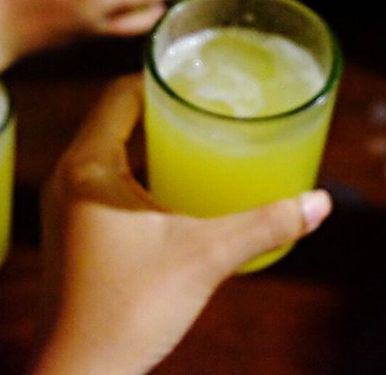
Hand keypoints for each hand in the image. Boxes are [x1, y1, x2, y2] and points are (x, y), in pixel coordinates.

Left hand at [35, 76, 331, 373]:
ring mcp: (65, 208)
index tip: (201, 74)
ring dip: (149, 141)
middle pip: (115, 118)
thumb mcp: (207, 257)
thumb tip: (320, 202)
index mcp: (88, 166)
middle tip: (210, 103)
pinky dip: (137, 173)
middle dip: (162, 108)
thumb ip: (266, 224)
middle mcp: (68, 178)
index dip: (161, 77)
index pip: (121, 93)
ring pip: (108, 152)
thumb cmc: (129, 312)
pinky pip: (103, 183)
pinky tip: (173, 190)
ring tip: (198, 138)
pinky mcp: (71, 235)